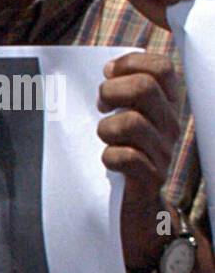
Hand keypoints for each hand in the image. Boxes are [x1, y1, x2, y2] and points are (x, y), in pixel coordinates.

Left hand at [97, 52, 181, 268]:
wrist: (139, 209)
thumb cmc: (124, 155)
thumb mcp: (127, 118)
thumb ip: (122, 91)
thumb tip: (109, 68)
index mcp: (167, 105)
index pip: (162, 67)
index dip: (131, 64)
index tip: (109, 76)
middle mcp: (171, 125)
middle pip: (144, 88)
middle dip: (111, 92)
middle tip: (101, 107)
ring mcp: (163, 152)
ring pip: (131, 123)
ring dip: (106, 128)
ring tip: (105, 138)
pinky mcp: (150, 178)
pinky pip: (126, 158)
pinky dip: (109, 157)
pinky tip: (109, 161)